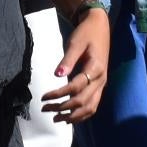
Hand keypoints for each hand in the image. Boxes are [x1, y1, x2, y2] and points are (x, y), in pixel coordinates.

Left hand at [42, 8, 108, 122]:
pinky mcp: (100, 85)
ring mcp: (102, 84)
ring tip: (56, 119)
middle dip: (63, 108)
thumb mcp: (75, 43)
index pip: (76, 87)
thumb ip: (67, 60)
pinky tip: (69, 117)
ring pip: (90, 107)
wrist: (100, 27)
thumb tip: (57, 75)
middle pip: (82, 102)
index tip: (44, 97)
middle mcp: (101, 80)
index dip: (59, 94)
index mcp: (95, 68)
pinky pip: (93, 105)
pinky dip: (82, 114)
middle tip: (45, 109)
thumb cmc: (86, 34)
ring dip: (73, 116)